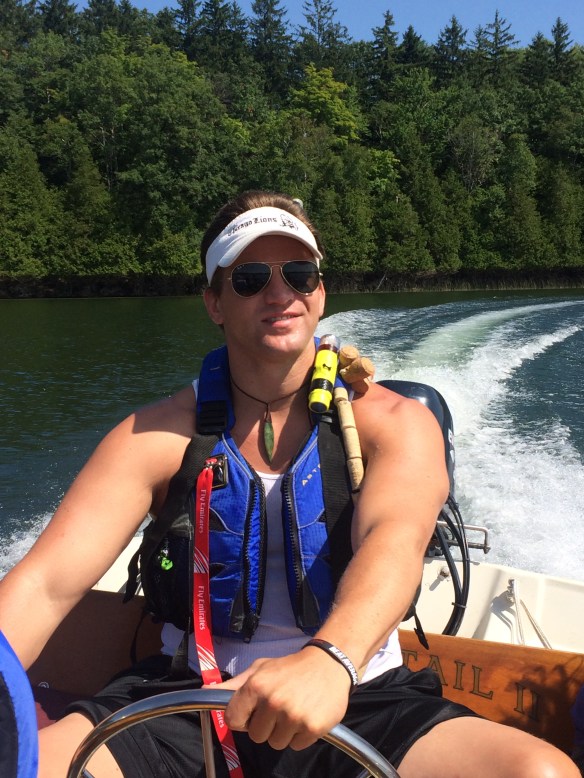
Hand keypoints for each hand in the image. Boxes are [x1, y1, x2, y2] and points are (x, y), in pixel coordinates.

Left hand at [213, 648, 351, 750]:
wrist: (329, 664)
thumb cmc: (289, 668)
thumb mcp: (259, 670)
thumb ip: (233, 685)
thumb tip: (204, 692)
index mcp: (256, 686)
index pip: (233, 720)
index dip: (242, 718)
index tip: (253, 711)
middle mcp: (273, 702)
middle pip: (255, 736)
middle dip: (265, 725)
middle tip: (279, 707)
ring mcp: (293, 716)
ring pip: (275, 743)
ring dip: (283, 732)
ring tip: (293, 710)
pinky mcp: (312, 728)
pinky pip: (296, 746)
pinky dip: (300, 735)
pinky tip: (306, 715)